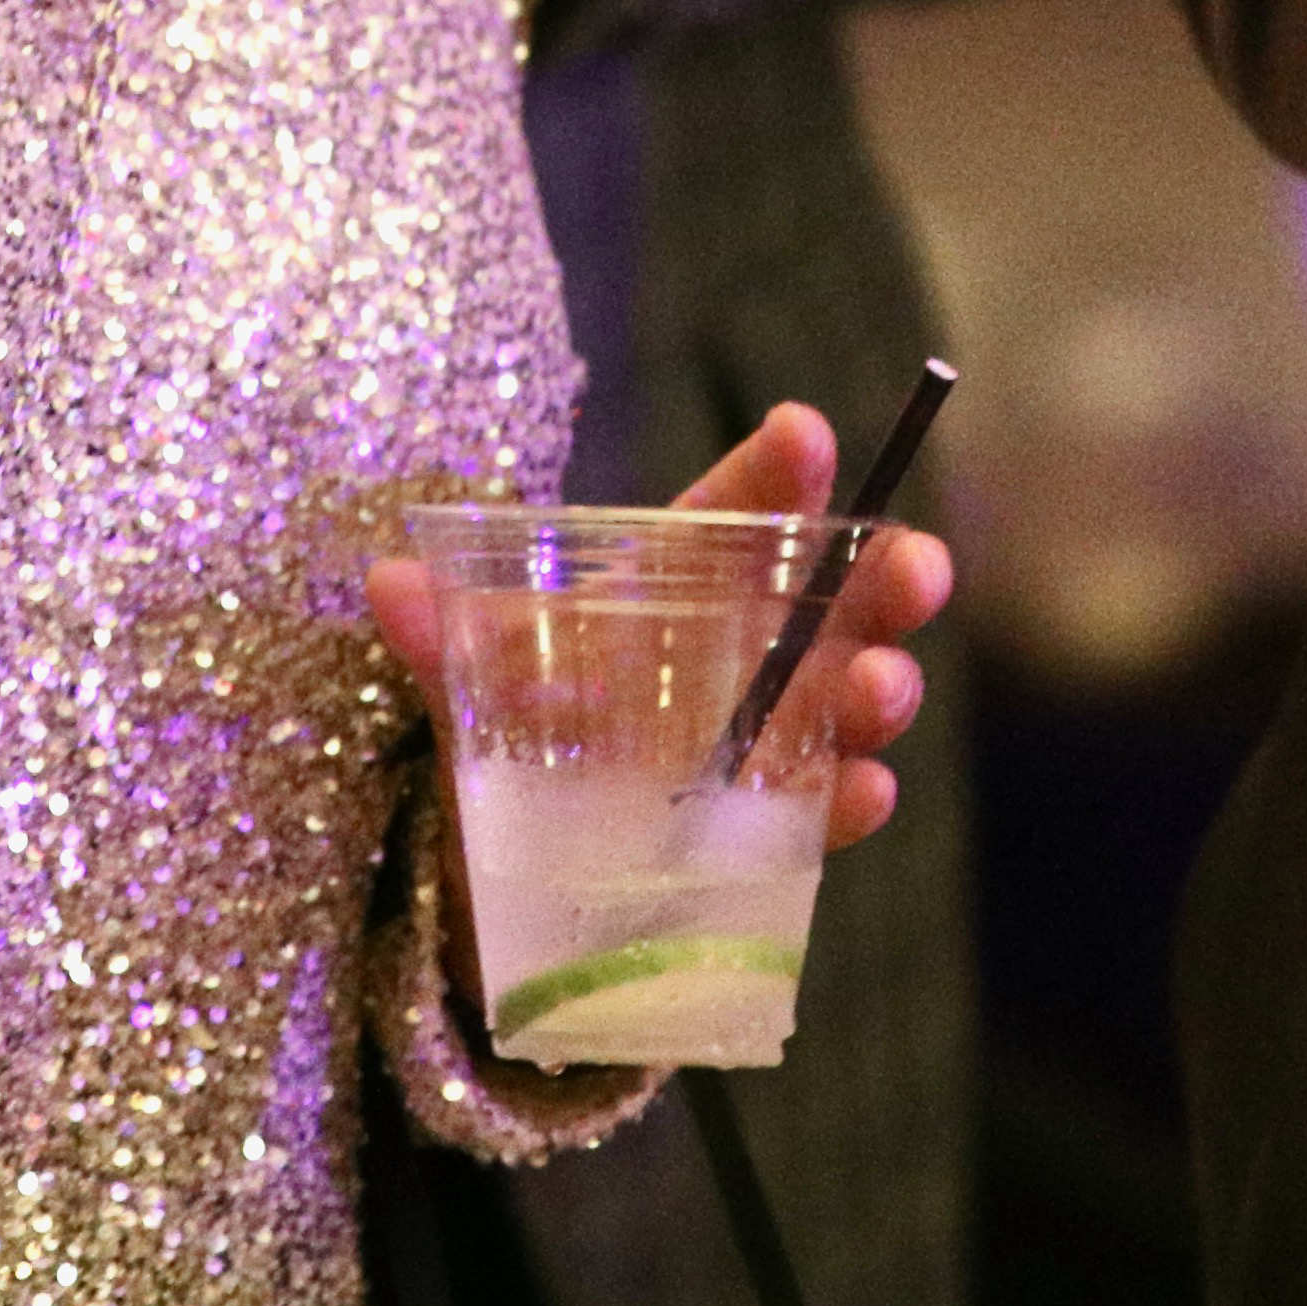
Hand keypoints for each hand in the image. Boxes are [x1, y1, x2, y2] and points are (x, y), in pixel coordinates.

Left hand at [368, 398, 951, 855]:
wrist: (519, 873)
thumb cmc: (516, 738)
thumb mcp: (472, 686)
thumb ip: (441, 638)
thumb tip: (387, 581)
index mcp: (678, 583)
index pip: (736, 511)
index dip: (776, 471)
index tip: (804, 432)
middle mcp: (745, 647)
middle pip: (833, 595)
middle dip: (885, 575)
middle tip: (919, 566)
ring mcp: (773, 736)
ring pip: (848, 698)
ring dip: (879, 687)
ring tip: (883, 690)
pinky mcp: (777, 827)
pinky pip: (826, 810)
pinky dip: (848, 802)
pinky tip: (860, 794)